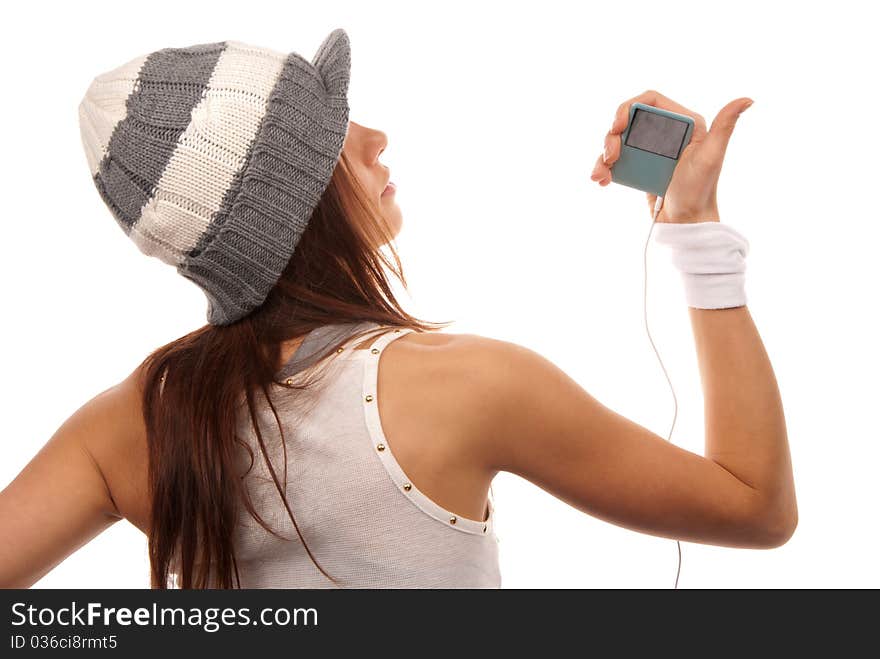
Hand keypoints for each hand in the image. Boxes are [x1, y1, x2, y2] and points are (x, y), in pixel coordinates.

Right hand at [590, 90, 752, 222]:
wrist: (685, 223)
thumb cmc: (700, 192)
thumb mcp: (711, 157)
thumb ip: (725, 126)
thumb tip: (747, 99)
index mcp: (683, 124)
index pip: (650, 101)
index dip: (629, 108)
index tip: (618, 126)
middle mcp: (665, 132)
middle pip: (628, 120)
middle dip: (612, 135)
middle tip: (610, 154)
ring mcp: (649, 150)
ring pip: (617, 139)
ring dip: (603, 153)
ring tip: (600, 172)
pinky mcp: (639, 166)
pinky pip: (615, 159)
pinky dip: (604, 167)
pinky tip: (601, 179)